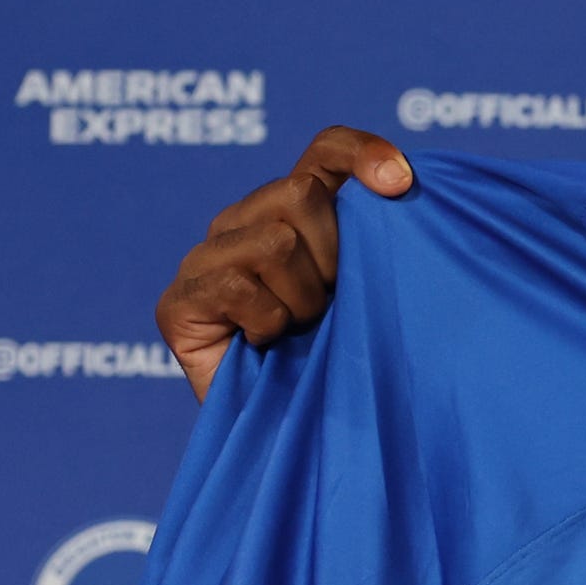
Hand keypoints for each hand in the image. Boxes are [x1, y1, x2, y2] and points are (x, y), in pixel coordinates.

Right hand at [154, 128, 412, 398]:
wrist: (303, 436)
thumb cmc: (349, 359)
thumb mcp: (377, 289)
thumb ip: (382, 238)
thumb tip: (407, 182)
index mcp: (294, 209)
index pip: (325, 148)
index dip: (362, 153)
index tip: (402, 184)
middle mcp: (242, 221)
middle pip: (299, 193)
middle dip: (334, 257)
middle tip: (333, 304)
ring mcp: (203, 259)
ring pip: (275, 243)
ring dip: (305, 299)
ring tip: (299, 329)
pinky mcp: (177, 302)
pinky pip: (238, 286)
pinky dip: (269, 323)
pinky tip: (266, 345)